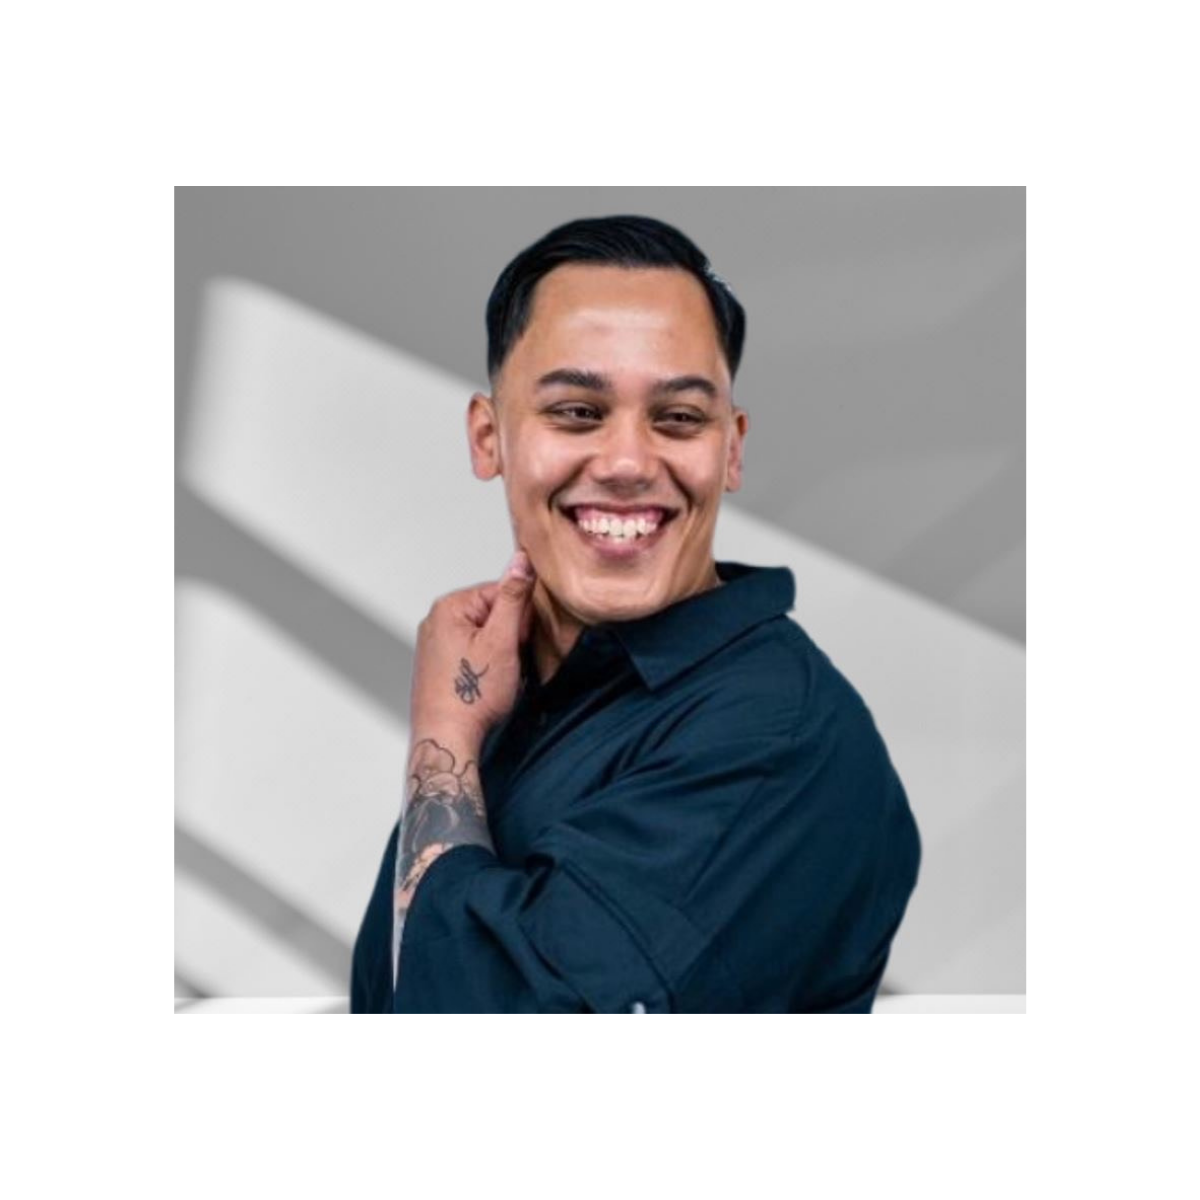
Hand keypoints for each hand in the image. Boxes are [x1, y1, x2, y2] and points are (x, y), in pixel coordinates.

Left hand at [409, 549, 537, 743]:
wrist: (446, 738)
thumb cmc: (470, 697)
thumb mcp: (502, 641)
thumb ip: (513, 597)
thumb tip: (521, 561)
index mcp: (450, 607)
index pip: (502, 591)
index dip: (520, 618)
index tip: (520, 642)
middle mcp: (436, 620)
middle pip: (492, 612)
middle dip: (509, 636)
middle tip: (507, 664)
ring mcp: (434, 643)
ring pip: (484, 634)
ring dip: (500, 652)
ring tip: (495, 677)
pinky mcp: (437, 663)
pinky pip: (472, 651)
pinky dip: (485, 664)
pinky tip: (485, 683)